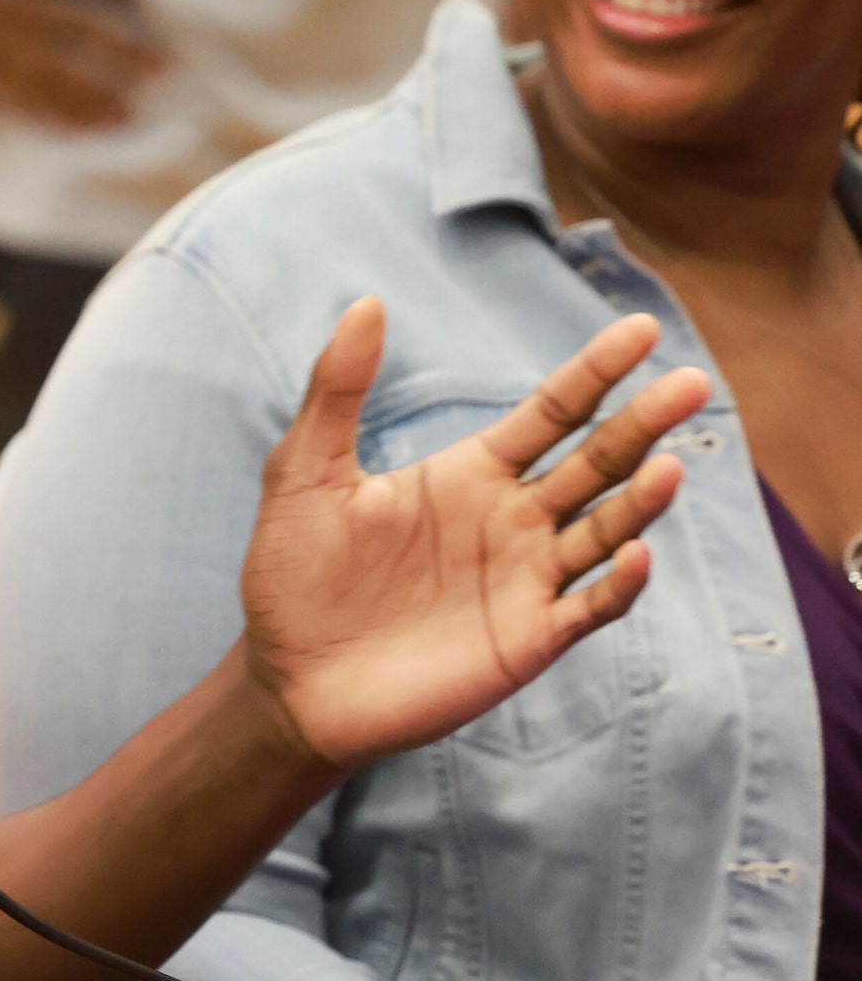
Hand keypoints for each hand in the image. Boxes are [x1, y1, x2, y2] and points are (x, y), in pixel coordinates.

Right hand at [0, 0, 166, 126]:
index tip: (154, 7)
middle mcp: (13, 2)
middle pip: (81, 29)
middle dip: (125, 50)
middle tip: (164, 67)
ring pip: (57, 72)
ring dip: (96, 94)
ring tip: (130, 113)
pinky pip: (27, 97)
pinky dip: (58, 114)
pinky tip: (84, 127)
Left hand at [239, 299, 708, 767]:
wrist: (288, 680)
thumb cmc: (292, 575)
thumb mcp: (306, 471)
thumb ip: (337, 390)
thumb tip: (365, 300)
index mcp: (470, 473)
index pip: (553, 411)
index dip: (597, 370)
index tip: (641, 328)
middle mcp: (512, 520)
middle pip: (598, 461)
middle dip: (643, 422)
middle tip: (693, 381)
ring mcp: (525, 580)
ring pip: (607, 530)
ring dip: (642, 501)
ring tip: (669, 465)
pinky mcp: (526, 640)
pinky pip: (590, 607)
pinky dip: (618, 584)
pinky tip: (632, 554)